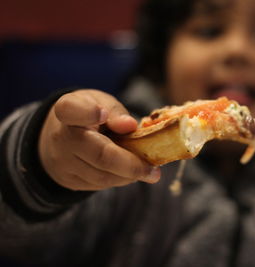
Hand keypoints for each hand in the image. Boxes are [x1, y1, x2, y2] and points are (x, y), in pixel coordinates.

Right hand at [39, 89, 160, 190]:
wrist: (63, 135)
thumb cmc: (91, 114)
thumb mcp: (103, 103)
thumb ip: (116, 113)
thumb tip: (130, 126)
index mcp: (68, 110)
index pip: (71, 110)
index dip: (87, 113)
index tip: (102, 114)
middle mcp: (61, 137)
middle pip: (99, 154)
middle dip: (131, 165)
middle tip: (153, 171)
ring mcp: (63, 162)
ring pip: (102, 176)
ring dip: (129, 175)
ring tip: (146, 170)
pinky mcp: (69, 180)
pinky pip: (99, 185)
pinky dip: (119, 180)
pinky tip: (129, 173)